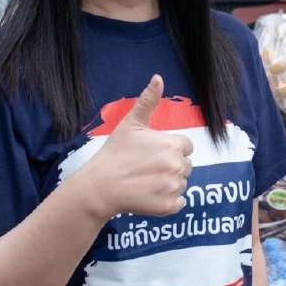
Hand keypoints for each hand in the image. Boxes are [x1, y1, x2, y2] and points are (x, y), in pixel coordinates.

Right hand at [75, 75, 193, 219]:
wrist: (100, 186)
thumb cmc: (114, 153)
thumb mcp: (130, 123)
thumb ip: (148, 101)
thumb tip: (158, 77)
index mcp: (173, 145)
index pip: (185, 146)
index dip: (170, 148)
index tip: (152, 153)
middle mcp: (177, 166)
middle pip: (185, 165)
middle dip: (170, 165)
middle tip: (146, 167)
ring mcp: (173, 188)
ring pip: (181, 183)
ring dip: (169, 183)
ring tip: (146, 180)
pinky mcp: (168, 207)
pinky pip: (178, 202)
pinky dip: (168, 201)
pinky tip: (150, 194)